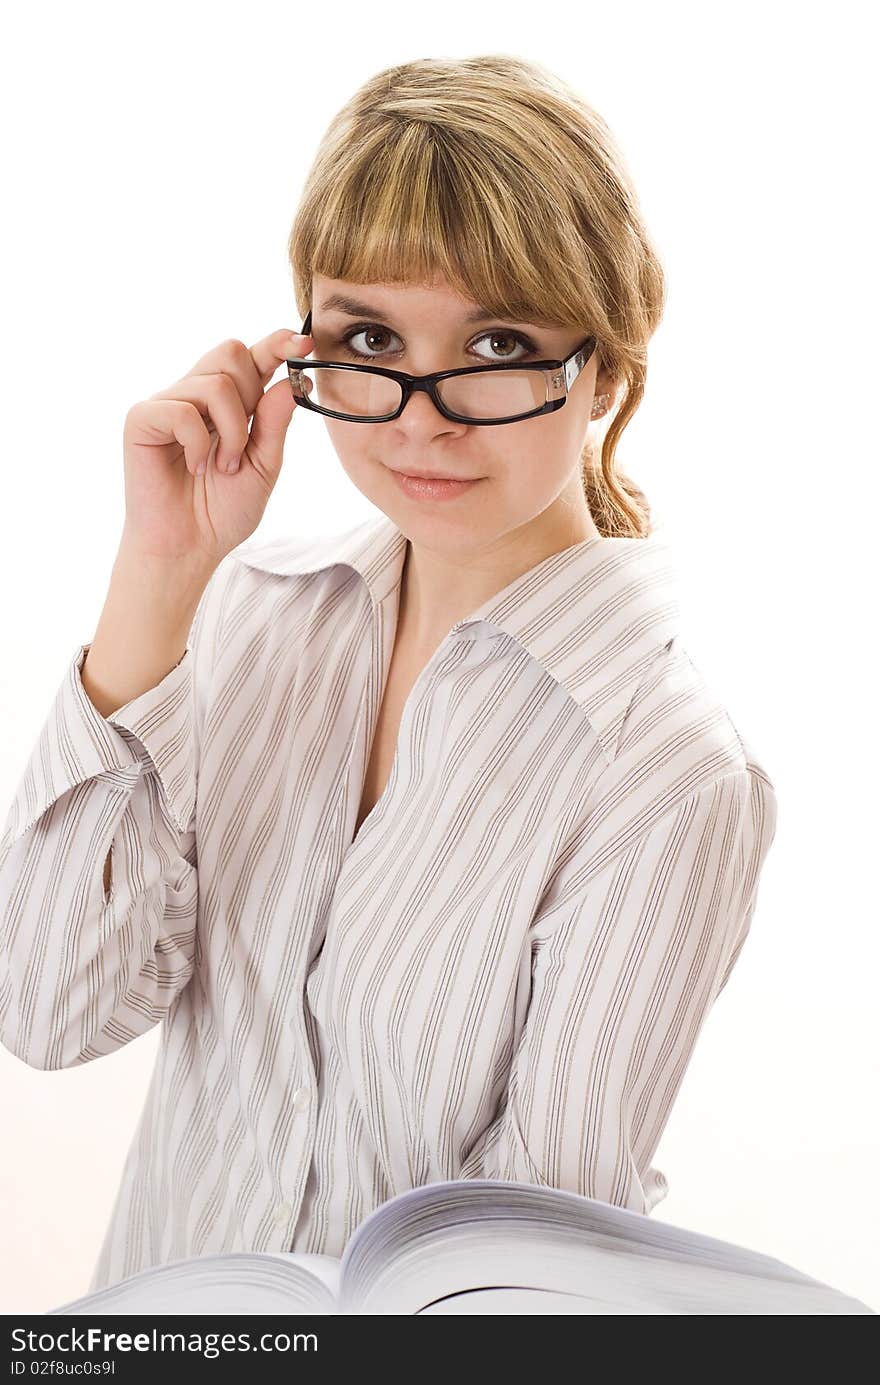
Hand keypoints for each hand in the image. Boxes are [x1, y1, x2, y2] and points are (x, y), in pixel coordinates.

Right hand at [119, 328, 311, 566]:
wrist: (188, 548)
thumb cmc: (222, 511)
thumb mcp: (263, 467)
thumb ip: (276, 423)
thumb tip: (292, 379)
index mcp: (228, 404)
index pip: (253, 357)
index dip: (276, 344)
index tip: (305, 343)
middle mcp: (196, 395)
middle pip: (231, 353)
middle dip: (250, 398)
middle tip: (242, 446)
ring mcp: (167, 404)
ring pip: (214, 382)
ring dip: (231, 430)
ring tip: (221, 466)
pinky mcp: (142, 418)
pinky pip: (183, 410)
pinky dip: (198, 443)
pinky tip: (194, 467)